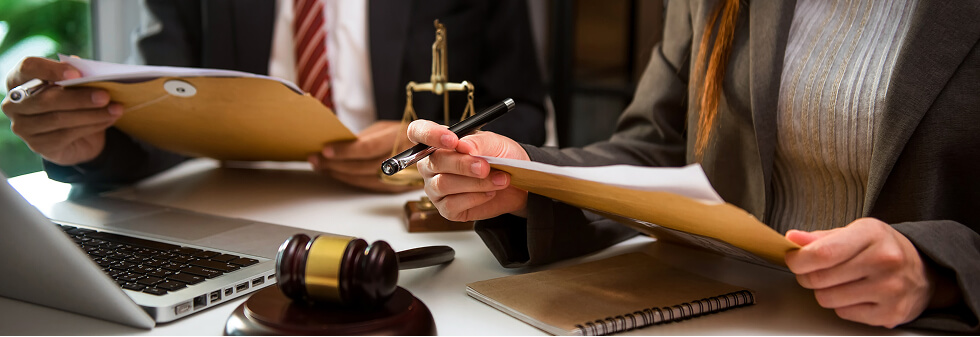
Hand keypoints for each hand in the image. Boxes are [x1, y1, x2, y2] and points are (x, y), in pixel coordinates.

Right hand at [2, 57, 121, 164]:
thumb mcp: (74, 84)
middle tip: (105, 95)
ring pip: (58, 119)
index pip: (28, 67)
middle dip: (78, 97)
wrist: (75, 135)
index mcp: (18, 79)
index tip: (77, 74)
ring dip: (91, 114)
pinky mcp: (38, 145)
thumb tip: (85, 67)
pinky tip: (109, 120)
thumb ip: (76, 74)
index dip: (51, 69)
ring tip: (115, 109)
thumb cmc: (71, 101)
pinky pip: (67, 134)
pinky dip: (92, 126)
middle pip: (45, 98)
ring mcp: (23, 127)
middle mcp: (14, 103)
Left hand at [308, 120, 416, 192]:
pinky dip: (351, 180)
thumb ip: (366, 137)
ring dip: (339, 174)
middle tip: (315, 159)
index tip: (325, 150)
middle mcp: (404, 158)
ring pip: (364, 179)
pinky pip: (370, 186)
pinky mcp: (398, 187)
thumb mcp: (387, 128)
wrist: (436, 150)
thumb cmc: (407, 134)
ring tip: (320, 167)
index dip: (345, 151)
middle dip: (335, 164)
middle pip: (363, 166)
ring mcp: (403, 175)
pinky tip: (337, 175)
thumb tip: (339, 144)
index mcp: (402, 137)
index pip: (368, 147)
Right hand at [406, 119, 529, 220]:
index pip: (418, 131)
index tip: (452, 140)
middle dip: (462, 164)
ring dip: (475, 182)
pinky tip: (489, 193)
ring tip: (498, 179)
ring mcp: (435, 188)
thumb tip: (462, 146)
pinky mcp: (445, 208)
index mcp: (438, 142)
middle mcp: (431, 165)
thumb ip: (477, 142)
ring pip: (443, 184)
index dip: (430, 134)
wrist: (517, 183)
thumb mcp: (495, 143)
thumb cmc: (501, 158)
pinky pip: (451, 204)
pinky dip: (475, 198)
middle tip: (485, 166)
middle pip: (434, 161)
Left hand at [784, 218, 932, 327]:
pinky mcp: (891, 313)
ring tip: (838, 282)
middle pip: (820, 279)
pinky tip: (855, 294)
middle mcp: (885, 260)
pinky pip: (843, 314)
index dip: (798, 260)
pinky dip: (842, 305)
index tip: (792, 259)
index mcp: (872, 234)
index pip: (822, 253)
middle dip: (806, 276)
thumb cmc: (884, 248)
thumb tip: (793, 239)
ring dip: (824, 292)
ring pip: (828, 299)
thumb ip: (822, 238)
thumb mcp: (856, 232)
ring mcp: (890, 289)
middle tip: (811, 271)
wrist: (925, 271)